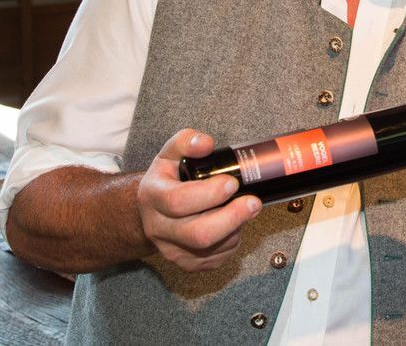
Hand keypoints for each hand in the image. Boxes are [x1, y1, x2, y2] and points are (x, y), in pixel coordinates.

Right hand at [137, 129, 261, 271]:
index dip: (209, 194)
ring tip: (244, 209)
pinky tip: (234, 224)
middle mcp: (158, 228)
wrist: (152, 211)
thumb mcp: (170, 153)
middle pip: (199, 234)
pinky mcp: (188, 263)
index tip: (232, 183)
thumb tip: (206, 143)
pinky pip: (218, 258)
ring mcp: (172, 250)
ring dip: (236, 228)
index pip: (178, 201)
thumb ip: (186, 141)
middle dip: (233, 218)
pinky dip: (233, 241)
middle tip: (253, 202)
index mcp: (153, 197)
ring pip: (212, 248)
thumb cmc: (167, 179)